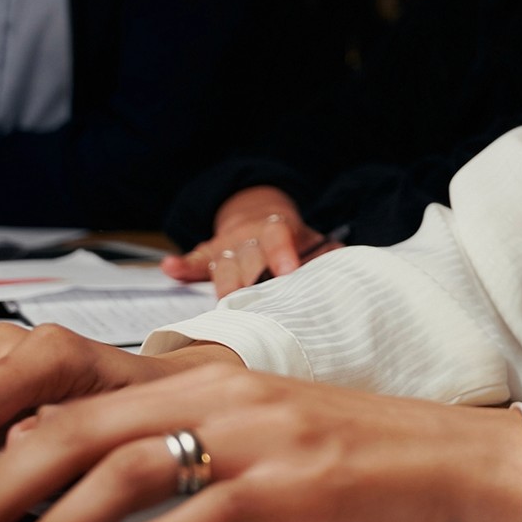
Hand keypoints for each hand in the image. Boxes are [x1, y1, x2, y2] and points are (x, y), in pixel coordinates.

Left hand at [0, 364, 521, 521]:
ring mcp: (259, 434)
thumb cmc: (365, 465)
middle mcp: (219, 393)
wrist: (473, 462)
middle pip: (65, 428)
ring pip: (116, 468)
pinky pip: (198, 511)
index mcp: (201, 379)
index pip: (61, 403)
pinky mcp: (298, 483)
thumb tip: (79, 516)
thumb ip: (178, 460)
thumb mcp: (259, 444)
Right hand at [161, 185, 332, 294]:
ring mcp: (227, 246)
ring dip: (224, 284)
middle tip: (258, 301)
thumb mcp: (313, 242)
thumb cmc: (292, 241)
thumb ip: (328, 256)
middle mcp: (249, 235)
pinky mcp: (208, 257)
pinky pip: (194, 261)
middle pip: (247, 256)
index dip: (281, 253)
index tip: (287, 273)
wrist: (259, 216)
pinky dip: (181, 265)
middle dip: (252, 279)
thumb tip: (351, 272)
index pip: (277, 235)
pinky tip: (170, 268)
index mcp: (277, 228)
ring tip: (225, 304)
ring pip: (223, 265)